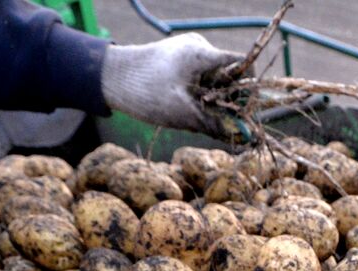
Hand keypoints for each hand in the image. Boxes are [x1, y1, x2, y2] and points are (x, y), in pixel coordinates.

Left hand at [101, 34, 238, 134]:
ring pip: (214, 78)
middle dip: (225, 99)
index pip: (242, 65)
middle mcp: (199, 45)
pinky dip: (198, 93)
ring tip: (192, 111)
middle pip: (229, 74)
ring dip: (210, 98)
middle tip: (211, 118)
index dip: (247, 90)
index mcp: (202, 52)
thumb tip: (246, 138)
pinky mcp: (179, 56)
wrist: (109, 78)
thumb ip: (218, 126)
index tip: (243, 112)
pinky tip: (184, 104)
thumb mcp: (185, 115)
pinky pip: (201, 76)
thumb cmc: (146, 92)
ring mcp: (188, 49)